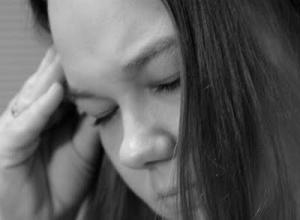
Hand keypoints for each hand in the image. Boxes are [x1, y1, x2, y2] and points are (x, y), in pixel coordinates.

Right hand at [0, 47, 100, 219]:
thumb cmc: (63, 181)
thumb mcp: (85, 147)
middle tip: (81, 43)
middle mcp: (34, 116)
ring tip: (68, 57)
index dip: (80, 71)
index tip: (98, 54)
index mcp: (52, 115)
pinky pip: (25, 124)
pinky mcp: (8, 144)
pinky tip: (55, 92)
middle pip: (48, 84)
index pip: (65, 86)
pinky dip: (40, 108)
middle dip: (64, 65)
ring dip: (52, 77)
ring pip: (35, 97)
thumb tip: (109, 99)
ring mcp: (19, 127)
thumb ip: (93, 122)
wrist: (43, 216)